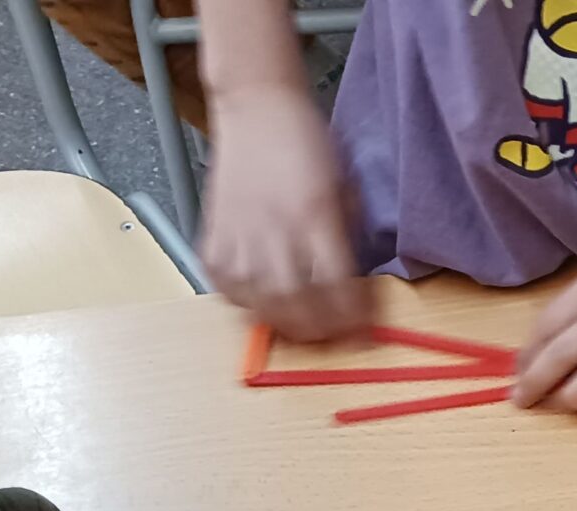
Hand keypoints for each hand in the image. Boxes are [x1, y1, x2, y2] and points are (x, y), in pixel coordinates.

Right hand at [200, 80, 374, 340]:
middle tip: (332, 336)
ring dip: (285, 323)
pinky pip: (227, 289)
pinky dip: (245, 303)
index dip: (353, 319)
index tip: (364, 333)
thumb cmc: (306, 144)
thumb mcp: (344, 191)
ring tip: (300, 324)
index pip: (338, 288)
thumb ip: (347, 242)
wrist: (257, 108)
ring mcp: (239, 235)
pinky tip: (261, 297)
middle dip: (320, 331)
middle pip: (297, 305)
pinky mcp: (212, 237)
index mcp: (315, 217)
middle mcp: (275, 230)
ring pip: (261, 305)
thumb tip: (353, 291)